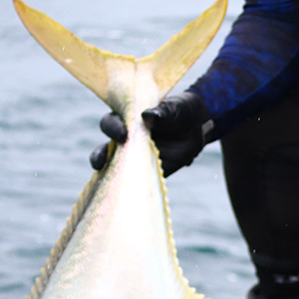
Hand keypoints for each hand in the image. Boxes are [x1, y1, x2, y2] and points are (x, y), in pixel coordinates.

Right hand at [91, 92, 211, 176]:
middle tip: (111, 155)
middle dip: (102, 153)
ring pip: (113, 167)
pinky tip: (125, 189)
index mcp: (127, 121)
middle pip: (104, 148)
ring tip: (104, 173)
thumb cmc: (179, 113)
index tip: (123, 132)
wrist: (196, 127)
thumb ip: (161, 112)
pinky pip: (133, 180)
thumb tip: (147, 117)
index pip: (110, 123)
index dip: (112, 127)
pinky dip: (127, 185)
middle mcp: (125, 140)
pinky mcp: (146, 171)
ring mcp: (134, 157)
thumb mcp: (174, 109)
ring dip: (106, 172)